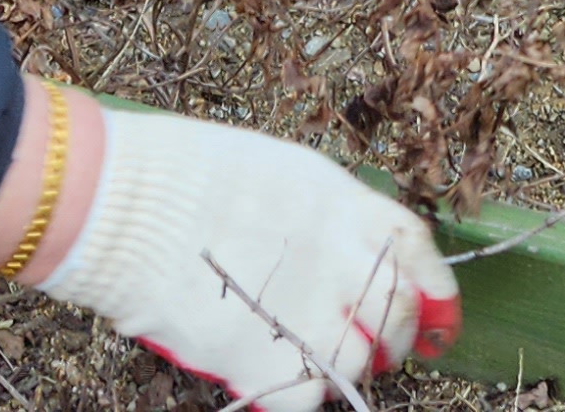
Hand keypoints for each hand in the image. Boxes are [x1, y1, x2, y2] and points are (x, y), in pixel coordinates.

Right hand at [37, 104, 456, 411]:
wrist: (124, 202)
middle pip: (396, 314)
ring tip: (306, 358)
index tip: (439, 314)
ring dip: (342, 368)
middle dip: (393, 338)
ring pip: (358, 363)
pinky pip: (306, 399)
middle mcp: (336, 256)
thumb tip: (347, 255)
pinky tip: (270, 379)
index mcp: (339, 203)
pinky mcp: (266, 358)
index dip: (433, 289)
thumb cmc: (183, 176)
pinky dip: (295, 396)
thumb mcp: (277, 174)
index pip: (414, 249)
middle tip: (371, 347)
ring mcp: (306, 310)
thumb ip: (322, 217)